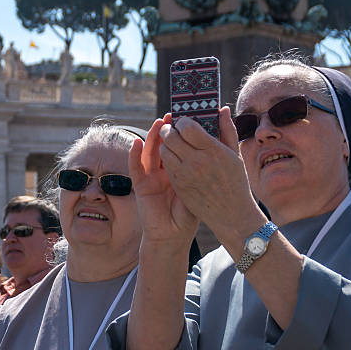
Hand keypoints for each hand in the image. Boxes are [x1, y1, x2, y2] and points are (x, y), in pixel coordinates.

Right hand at [130, 116, 197, 246]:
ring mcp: (151, 176)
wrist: (175, 235)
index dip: (183, 130)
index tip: (190, 116)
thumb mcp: (204, 184)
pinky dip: (134, 155)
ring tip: (161, 123)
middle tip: (174, 115)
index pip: (181, 144)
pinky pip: (136, 167)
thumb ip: (210, 161)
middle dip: (169, 129)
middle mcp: (165, 169)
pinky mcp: (141, 185)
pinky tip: (137, 143)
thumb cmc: (192, 212)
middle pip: (165, 144)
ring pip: (150, 151)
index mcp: (182, 168)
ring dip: (154, 136)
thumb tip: (216, 146)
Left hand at [159, 106, 261, 243]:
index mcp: (212, 151)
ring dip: (166, 144)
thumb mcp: (235, 156)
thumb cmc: (236, 183)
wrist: (231, 215)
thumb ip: (227, 130)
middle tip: (172, 129)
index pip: (187, 127)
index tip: (186, 122)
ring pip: (164, 151)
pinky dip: (168, 159)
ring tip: (173, 144)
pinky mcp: (179, 186)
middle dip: (169, 129)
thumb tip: (222, 109)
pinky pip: (166, 166)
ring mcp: (185, 175)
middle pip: (171, 136)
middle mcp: (196, 162)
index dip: (183, 121)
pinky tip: (176, 158)